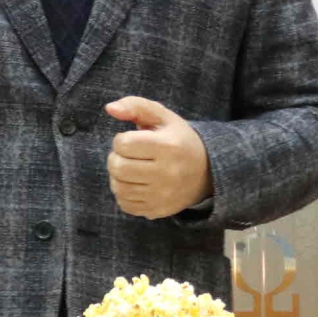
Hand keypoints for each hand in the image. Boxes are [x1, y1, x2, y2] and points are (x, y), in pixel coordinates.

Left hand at [105, 97, 212, 219]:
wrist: (207, 172)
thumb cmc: (179, 140)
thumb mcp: (164, 117)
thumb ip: (136, 106)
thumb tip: (109, 108)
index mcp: (168, 146)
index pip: (123, 144)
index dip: (121, 139)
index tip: (133, 140)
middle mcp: (167, 173)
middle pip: (117, 168)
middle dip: (116, 158)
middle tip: (127, 155)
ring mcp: (162, 195)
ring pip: (118, 188)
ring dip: (118, 177)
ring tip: (130, 169)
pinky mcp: (158, 210)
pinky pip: (125, 204)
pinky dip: (124, 193)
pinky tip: (135, 184)